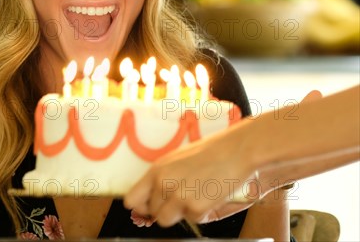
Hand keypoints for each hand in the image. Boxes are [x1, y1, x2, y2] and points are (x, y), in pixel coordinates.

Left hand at [123, 89, 322, 226]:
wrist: (238, 150)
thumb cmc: (210, 152)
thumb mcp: (176, 160)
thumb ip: (161, 179)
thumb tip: (150, 202)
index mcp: (156, 170)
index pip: (132, 200)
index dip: (141, 206)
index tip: (148, 207)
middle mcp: (163, 184)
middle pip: (152, 213)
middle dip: (165, 209)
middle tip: (183, 197)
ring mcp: (179, 197)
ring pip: (167, 220)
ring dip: (180, 213)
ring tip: (195, 196)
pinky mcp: (197, 208)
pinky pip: (193, 220)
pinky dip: (202, 213)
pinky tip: (211, 195)